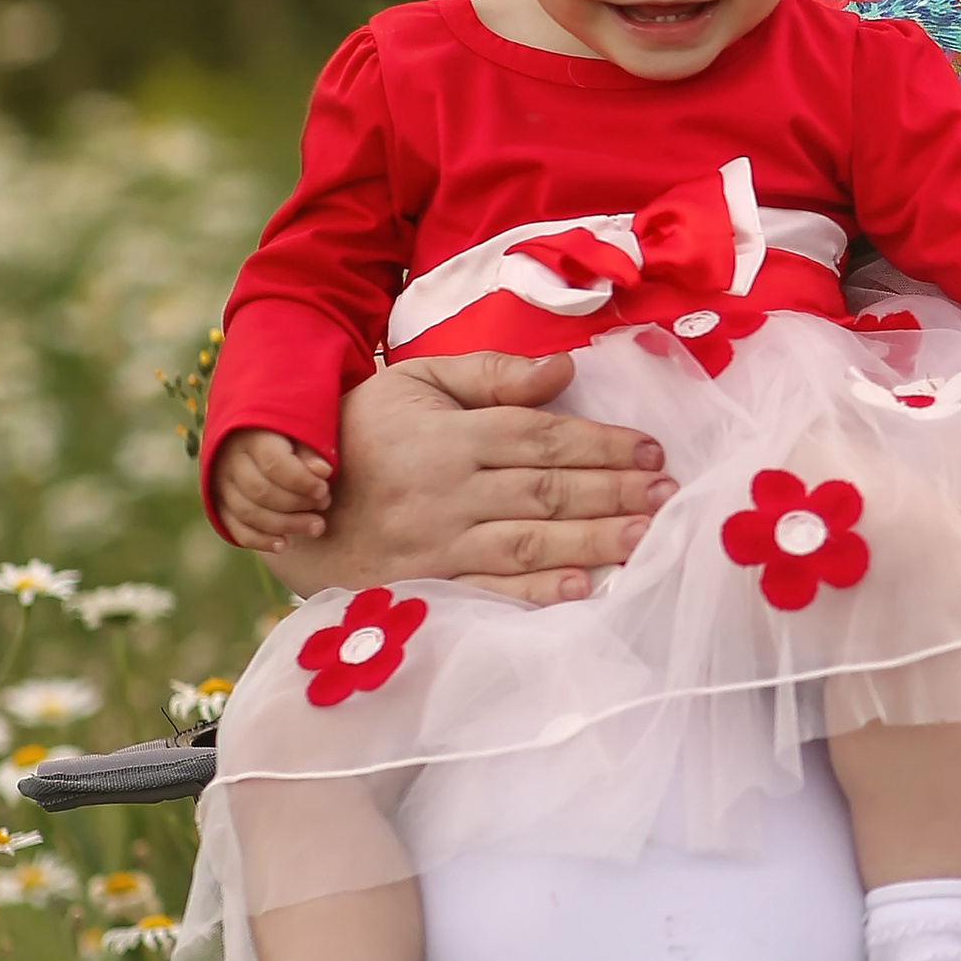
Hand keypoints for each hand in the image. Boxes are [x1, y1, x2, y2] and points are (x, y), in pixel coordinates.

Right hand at [212, 427, 334, 553]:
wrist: (253, 433)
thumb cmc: (287, 433)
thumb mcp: (301, 430)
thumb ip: (311, 450)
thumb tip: (322, 471)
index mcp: (251, 436)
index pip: (273, 464)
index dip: (301, 481)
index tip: (324, 489)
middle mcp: (229, 460)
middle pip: (260, 492)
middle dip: (297, 504)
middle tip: (324, 506)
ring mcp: (220, 484)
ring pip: (248, 512)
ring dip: (285, 525)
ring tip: (316, 527)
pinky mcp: (218, 504)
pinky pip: (235, 528)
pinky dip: (259, 540)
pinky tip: (283, 545)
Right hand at [259, 352, 670, 605]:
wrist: (292, 498)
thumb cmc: (364, 431)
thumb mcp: (415, 382)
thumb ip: (491, 374)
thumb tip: (564, 370)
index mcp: (447, 434)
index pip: (539, 437)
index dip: (600, 444)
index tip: (650, 449)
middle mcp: (444, 489)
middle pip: (544, 490)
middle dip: (613, 492)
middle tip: (669, 493)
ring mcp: (434, 543)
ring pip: (527, 540)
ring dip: (593, 540)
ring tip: (647, 536)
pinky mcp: (424, 585)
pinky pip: (488, 589)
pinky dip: (536, 591)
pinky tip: (582, 586)